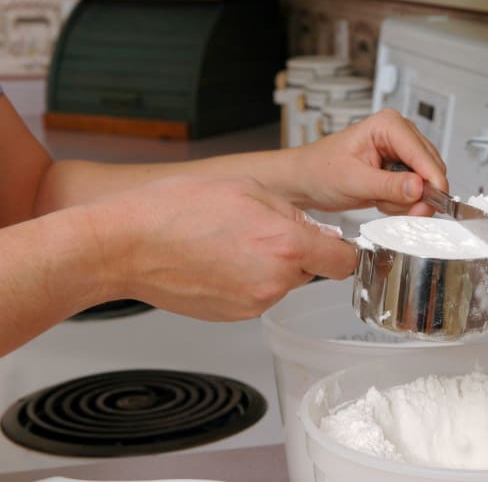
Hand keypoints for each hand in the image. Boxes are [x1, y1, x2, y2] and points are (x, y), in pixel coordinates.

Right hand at [89, 174, 354, 320]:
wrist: (126, 245)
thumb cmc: (175, 211)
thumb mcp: (248, 189)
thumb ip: (293, 213)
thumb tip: (318, 232)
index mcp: (286, 246)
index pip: (343, 261)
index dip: (343, 250)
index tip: (338, 244)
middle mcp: (274, 281)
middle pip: (310, 271)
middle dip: (298, 252)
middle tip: (263, 231)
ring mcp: (253, 303)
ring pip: (281, 283)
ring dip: (270, 266)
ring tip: (232, 243)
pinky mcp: (233, 315)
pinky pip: (257, 295)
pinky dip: (248, 280)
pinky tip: (220, 261)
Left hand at [294, 108, 447, 215]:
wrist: (304, 181)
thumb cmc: (318, 170)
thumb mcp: (354, 181)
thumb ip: (389, 185)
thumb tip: (419, 188)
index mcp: (389, 125)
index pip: (423, 155)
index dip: (432, 181)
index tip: (433, 205)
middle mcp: (399, 135)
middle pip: (431, 170)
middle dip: (417, 196)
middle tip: (403, 212)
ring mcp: (401, 153)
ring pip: (425, 184)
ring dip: (406, 201)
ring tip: (378, 201)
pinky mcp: (399, 170)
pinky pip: (414, 192)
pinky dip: (400, 204)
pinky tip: (380, 201)